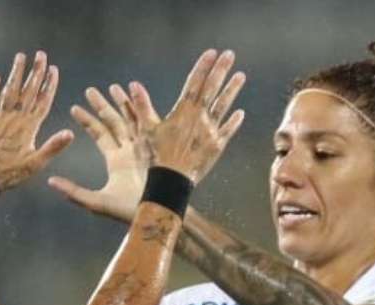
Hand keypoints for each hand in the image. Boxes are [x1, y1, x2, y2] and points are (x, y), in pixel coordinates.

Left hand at [0, 51, 73, 189]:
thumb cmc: (11, 174)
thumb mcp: (35, 164)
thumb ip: (52, 147)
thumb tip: (70, 132)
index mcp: (28, 128)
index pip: (42, 102)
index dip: (49, 85)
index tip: (54, 69)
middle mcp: (14, 120)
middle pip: (27, 92)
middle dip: (35, 72)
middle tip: (40, 54)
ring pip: (9, 91)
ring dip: (16, 73)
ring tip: (20, 57)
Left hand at [47, 84, 150, 223]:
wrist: (154, 214)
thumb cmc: (127, 211)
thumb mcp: (96, 201)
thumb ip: (73, 191)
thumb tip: (50, 181)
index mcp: (116, 161)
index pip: (100, 135)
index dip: (87, 121)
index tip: (74, 108)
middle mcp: (130, 151)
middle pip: (114, 122)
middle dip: (102, 106)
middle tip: (90, 90)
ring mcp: (144, 146)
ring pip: (131, 118)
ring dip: (122, 102)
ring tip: (113, 87)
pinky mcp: (156, 144)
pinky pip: (147, 119)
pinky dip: (141, 104)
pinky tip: (134, 89)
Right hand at [128, 49, 245, 183]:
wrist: (171, 181)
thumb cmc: (156, 156)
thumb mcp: (145, 129)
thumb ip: (141, 106)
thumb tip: (133, 85)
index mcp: (183, 112)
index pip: (194, 83)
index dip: (202, 66)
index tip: (211, 53)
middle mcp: (200, 118)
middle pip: (212, 89)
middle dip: (220, 70)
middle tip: (230, 55)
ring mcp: (211, 132)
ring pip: (224, 106)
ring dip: (232, 90)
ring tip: (241, 75)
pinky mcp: (217, 147)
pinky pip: (227, 131)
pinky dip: (234, 122)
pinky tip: (240, 113)